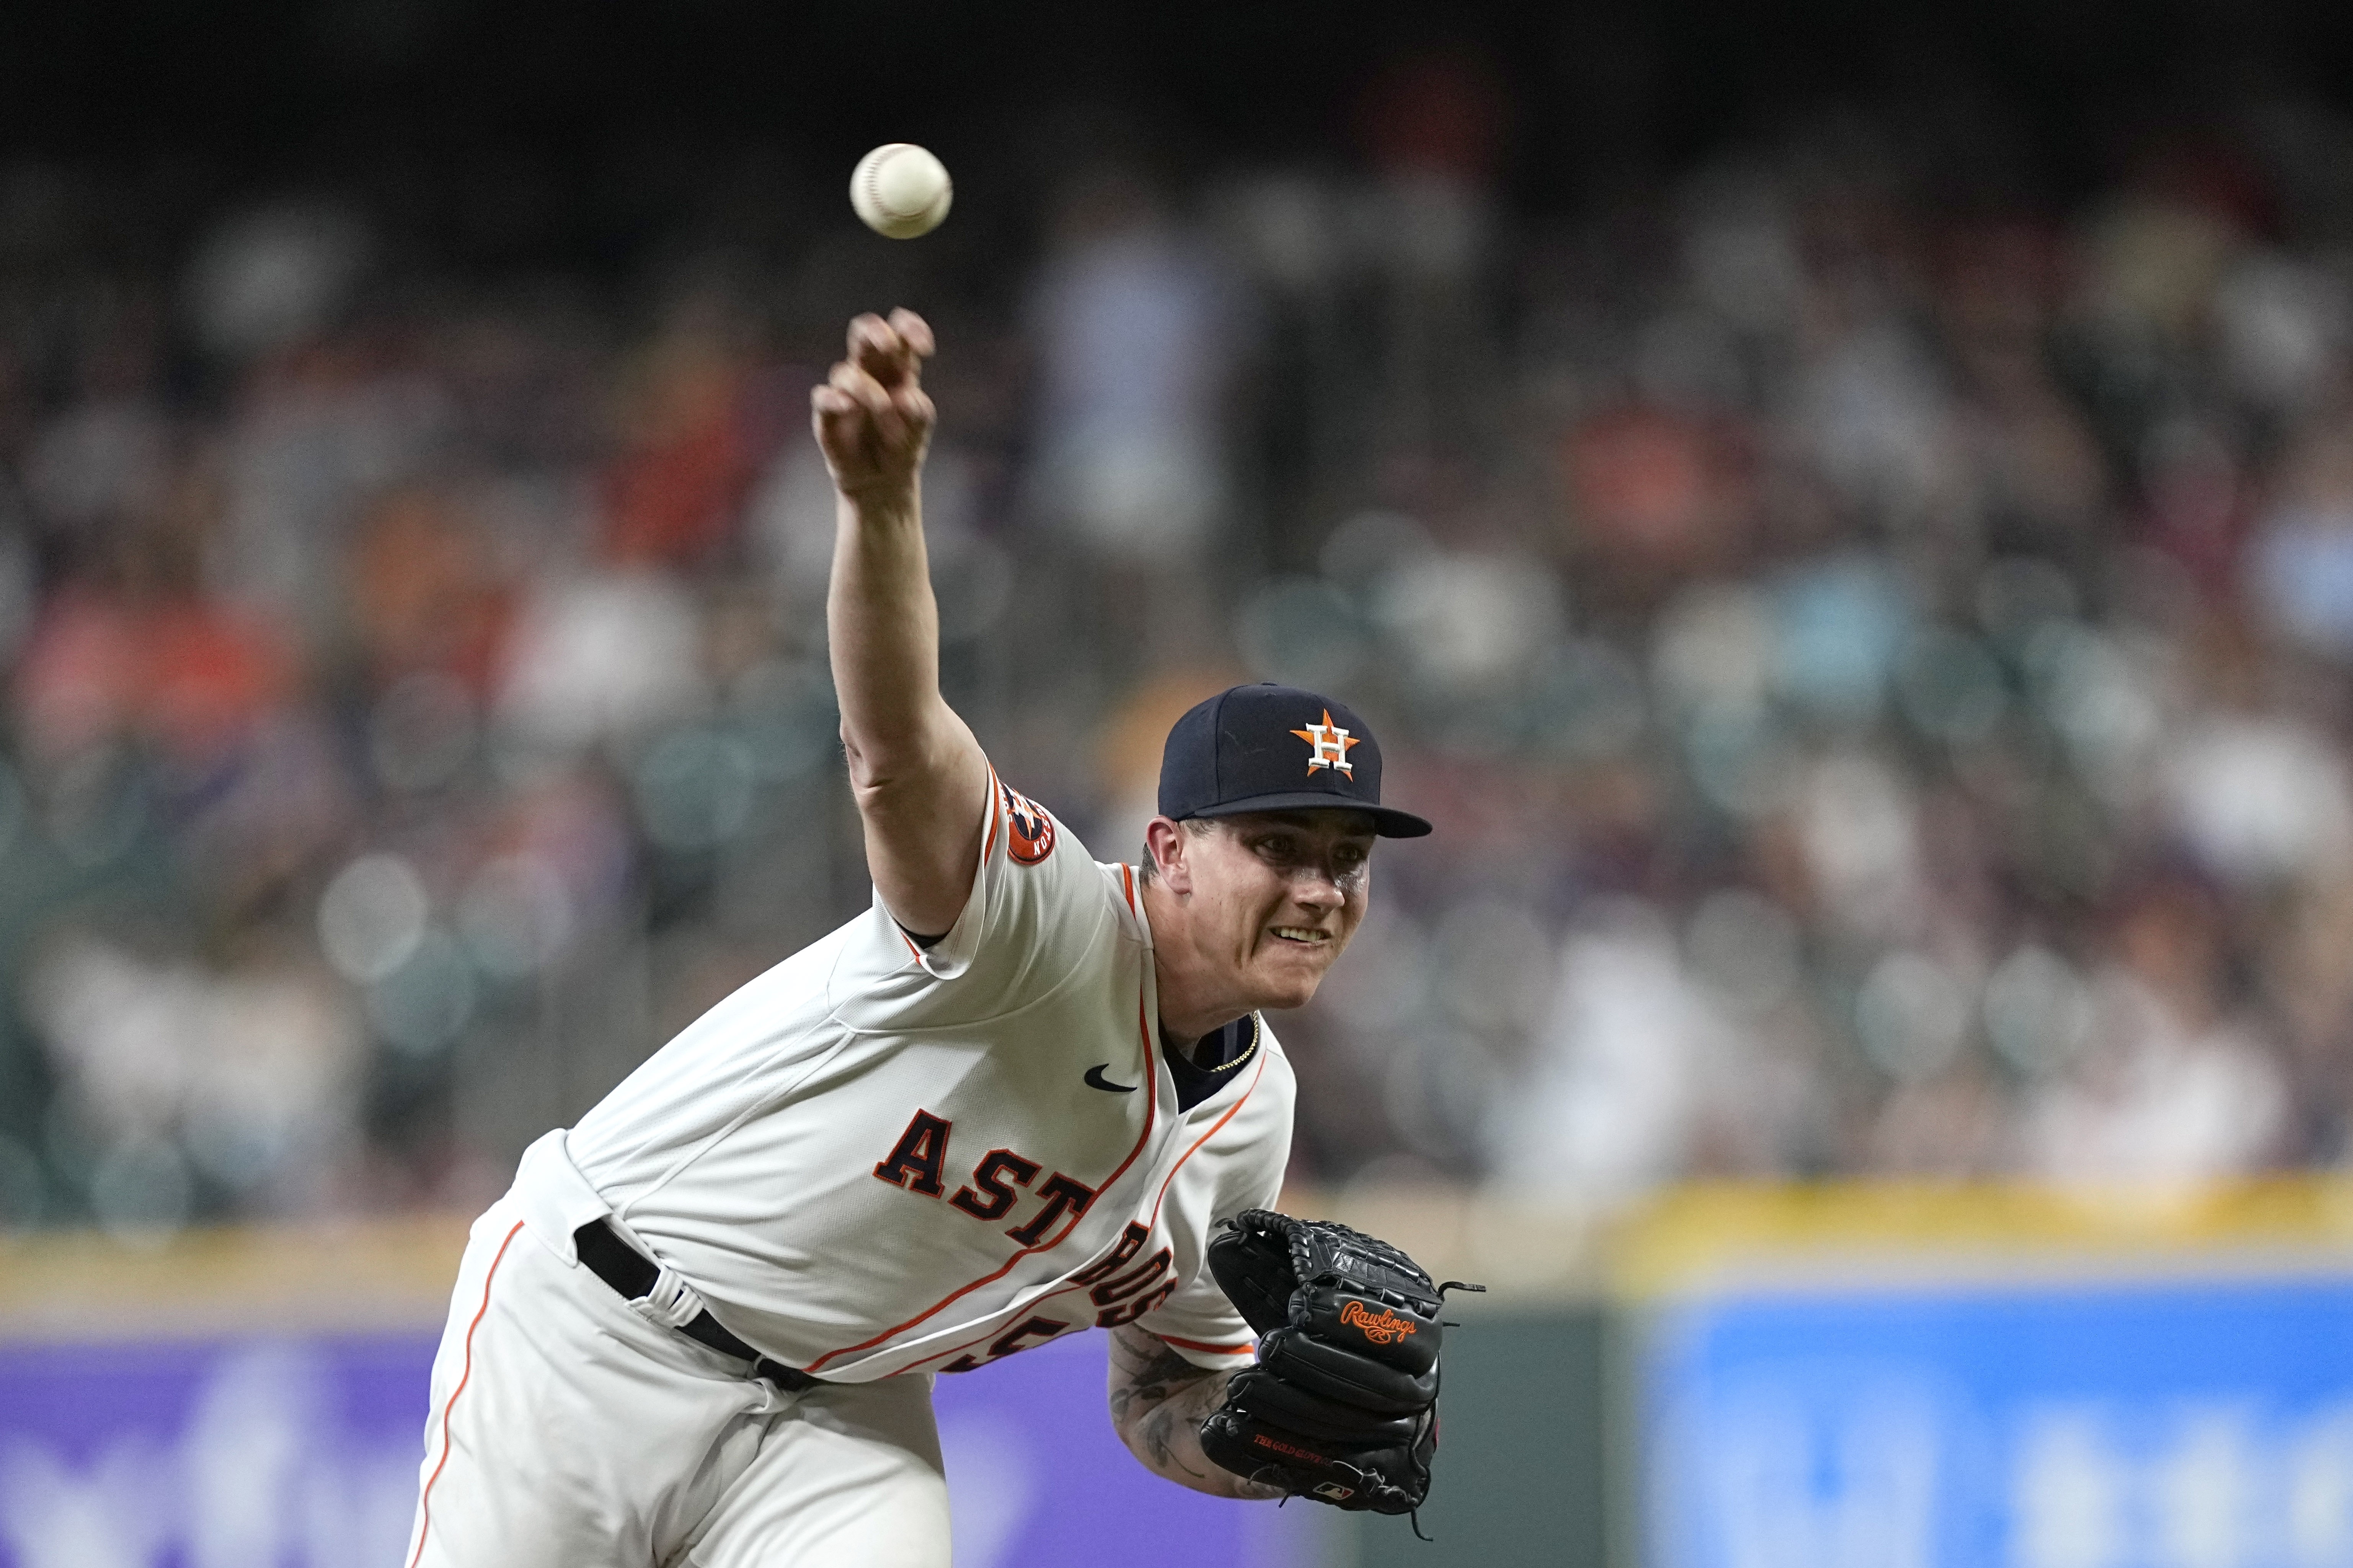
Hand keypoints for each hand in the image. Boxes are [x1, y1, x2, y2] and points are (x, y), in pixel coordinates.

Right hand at [811, 309, 936, 503]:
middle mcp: (869, 371)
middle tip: (889, 346)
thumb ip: (918, 410)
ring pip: (847, 371)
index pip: (900, 331)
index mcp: (898, 366)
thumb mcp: (920, 426)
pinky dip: (835, 399)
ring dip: (871, 394)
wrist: (882, 480)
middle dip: (876, 332)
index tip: (925, 349)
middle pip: (864, 331)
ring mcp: (845, 390)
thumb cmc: (903, 444)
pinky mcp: (827, 412)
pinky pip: (823, 396)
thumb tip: (901, 396)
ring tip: (888, 422)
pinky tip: (849, 408)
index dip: (910, 328)